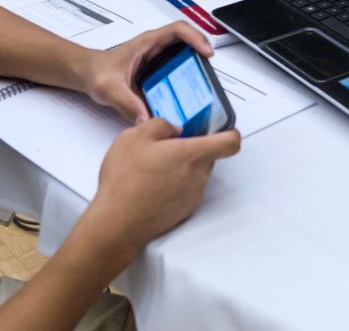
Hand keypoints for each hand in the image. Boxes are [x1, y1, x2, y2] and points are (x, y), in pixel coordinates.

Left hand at [81, 21, 212, 123]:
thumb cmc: (96, 71)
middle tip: (210, 70)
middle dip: (202, 52)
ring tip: (203, 83)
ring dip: (196, 66)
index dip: (196, 38)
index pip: (178, 30)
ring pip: (185, 55)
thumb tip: (145, 119)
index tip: (206, 52)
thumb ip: (126, 104)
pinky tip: (188, 95)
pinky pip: (178, 70)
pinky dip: (187, 79)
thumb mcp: (109, 89)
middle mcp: (155, 48)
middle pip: (188, 41)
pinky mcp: (158, 72)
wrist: (88, 74)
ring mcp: (157, 59)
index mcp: (146, 43)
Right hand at [84, 118, 240, 260]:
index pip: (231, 142)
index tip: (219, 128)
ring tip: (151, 166)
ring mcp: (192, 196)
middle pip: (208, 156)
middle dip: (191, 148)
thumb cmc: (125, 180)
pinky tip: (150, 184)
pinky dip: (173, 184)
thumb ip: (161, 124)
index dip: (229, 133)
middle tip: (167, 144)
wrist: (117, 222)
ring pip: (195, 173)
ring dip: (180, 167)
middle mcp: (198, 176)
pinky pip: (186, 190)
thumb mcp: (135, 136)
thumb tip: (173, 127)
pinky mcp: (183, 211)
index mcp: (192, 154)